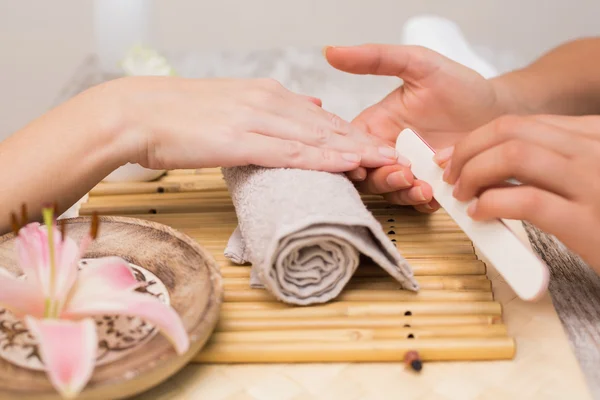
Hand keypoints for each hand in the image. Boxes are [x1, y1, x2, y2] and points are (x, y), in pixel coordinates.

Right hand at [106, 76, 399, 171]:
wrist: (138, 112)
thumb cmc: (177, 115)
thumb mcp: (230, 102)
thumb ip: (271, 108)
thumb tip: (309, 105)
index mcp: (264, 93)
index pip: (317, 117)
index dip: (349, 134)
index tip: (375, 148)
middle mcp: (266, 102)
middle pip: (325, 127)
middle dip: (363, 143)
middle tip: (395, 158)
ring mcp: (255, 120)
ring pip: (314, 138)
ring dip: (352, 152)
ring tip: (384, 164)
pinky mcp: (240, 140)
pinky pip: (290, 152)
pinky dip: (321, 159)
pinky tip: (345, 166)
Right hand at [324, 44, 508, 211]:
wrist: (500, 109)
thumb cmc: (460, 85)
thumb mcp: (419, 64)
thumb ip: (377, 58)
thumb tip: (332, 51)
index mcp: (375, 126)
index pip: (350, 145)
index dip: (350, 155)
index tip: (362, 160)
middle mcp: (388, 151)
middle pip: (365, 174)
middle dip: (379, 178)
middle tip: (402, 172)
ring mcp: (409, 171)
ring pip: (389, 192)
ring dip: (400, 192)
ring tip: (422, 185)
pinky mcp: (430, 187)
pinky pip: (417, 202)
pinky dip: (422, 202)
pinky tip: (435, 194)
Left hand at [437, 114, 599, 272]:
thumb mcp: (592, 176)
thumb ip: (555, 165)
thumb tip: (494, 165)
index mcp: (596, 136)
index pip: (522, 124)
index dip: (478, 138)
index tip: (453, 156)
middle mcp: (596, 149)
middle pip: (511, 131)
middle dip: (469, 149)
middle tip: (450, 175)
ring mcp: (594, 182)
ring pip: (514, 154)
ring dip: (474, 172)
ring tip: (462, 195)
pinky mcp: (587, 222)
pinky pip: (525, 200)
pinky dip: (491, 204)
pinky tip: (480, 215)